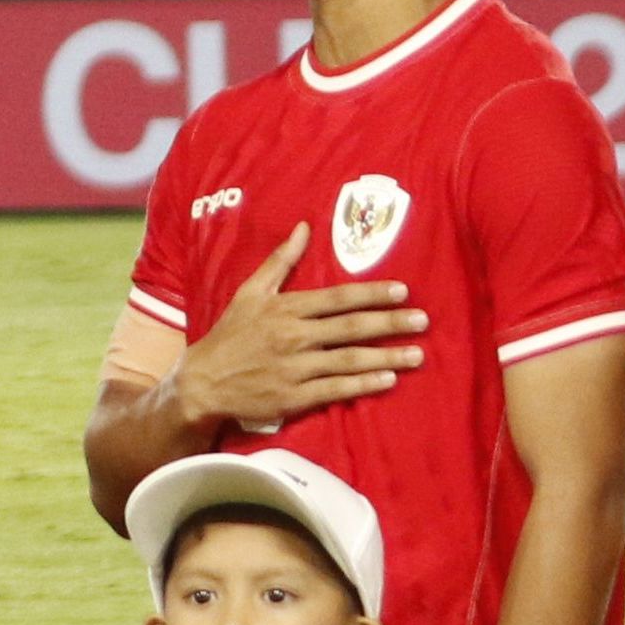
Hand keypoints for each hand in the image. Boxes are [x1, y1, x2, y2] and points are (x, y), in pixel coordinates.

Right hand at [167, 230, 431, 432]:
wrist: (201, 382)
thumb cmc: (230, 335)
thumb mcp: (250, 292)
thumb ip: (281, 261)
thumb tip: (305, 227)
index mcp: (286, 308)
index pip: (338, 298)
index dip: (372, 294)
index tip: (402, 291)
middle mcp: (293, 336)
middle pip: (350, 328)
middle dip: (390, 323)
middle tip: (422, 321)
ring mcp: (294, 368)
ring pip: (348, 360)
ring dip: (386, 357)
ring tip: (417, 354)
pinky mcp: (293, 397)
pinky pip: (335, 389)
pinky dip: (362, 385)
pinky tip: (388, 380)